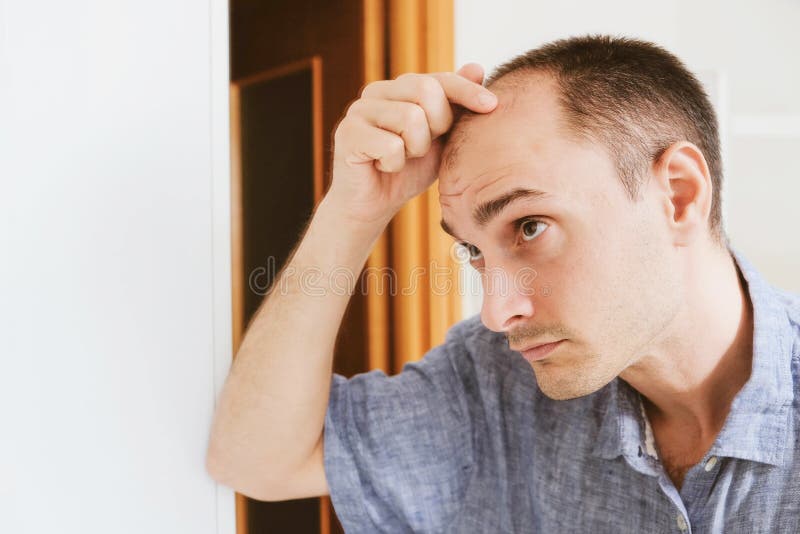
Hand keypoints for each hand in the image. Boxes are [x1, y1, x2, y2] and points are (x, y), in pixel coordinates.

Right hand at [325, 63, 497, 226]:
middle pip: (426, 90)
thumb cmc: (407, 171)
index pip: (438, 79)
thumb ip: (456, 107)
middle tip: (421, 149)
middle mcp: (376, 91)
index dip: (467, 91)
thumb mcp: (441, 140)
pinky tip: (383, 167)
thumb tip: (478, 67)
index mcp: (398, 88)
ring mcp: (358, 110)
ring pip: (410, 118)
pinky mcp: (346, 134)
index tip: (491, 106)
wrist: (372, 206)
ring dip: (414, 149)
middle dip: (437, 126)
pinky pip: (390, 145)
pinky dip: (394, 164)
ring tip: (401, 159)